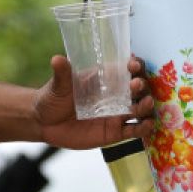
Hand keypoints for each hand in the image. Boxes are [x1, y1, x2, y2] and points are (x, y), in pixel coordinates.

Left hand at [33, 55, 154, 149]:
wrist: (45, 123)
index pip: (126, 69)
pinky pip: (133, 130)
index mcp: (106, 79)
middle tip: (136, 85)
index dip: (135, 65)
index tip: (133, 64)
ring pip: (140, 109)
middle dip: (141, 86)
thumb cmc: (53, 97)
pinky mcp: (115, 132)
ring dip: (146, 106)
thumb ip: (62, 74)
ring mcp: (117, 114)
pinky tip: (146, 125)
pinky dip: (143, 128)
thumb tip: (57, 59)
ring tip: (147, 103)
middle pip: (137, 89)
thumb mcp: (58, 85)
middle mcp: (116, 95)